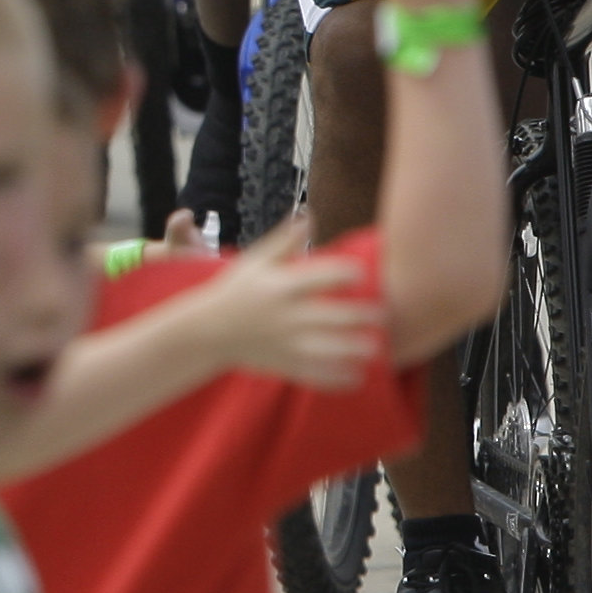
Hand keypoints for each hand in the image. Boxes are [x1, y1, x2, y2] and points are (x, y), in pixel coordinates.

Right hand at [175, 225, 386, 389]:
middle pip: (336, 316)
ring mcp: (286, 344)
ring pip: (331, 350)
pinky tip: (357, 377)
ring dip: (357, 350)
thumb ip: (284, 240)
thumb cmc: (233, 291)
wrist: (207, 331)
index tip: (364, 275)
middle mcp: (286, 316)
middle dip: (365, 316)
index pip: (326, 276)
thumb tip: (309, 214)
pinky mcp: (283, 365)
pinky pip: (316, 375)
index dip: (351, 274)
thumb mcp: (254, 261)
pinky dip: (339, 379)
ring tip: (376, 347)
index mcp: (282, 286)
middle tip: (385, 315)